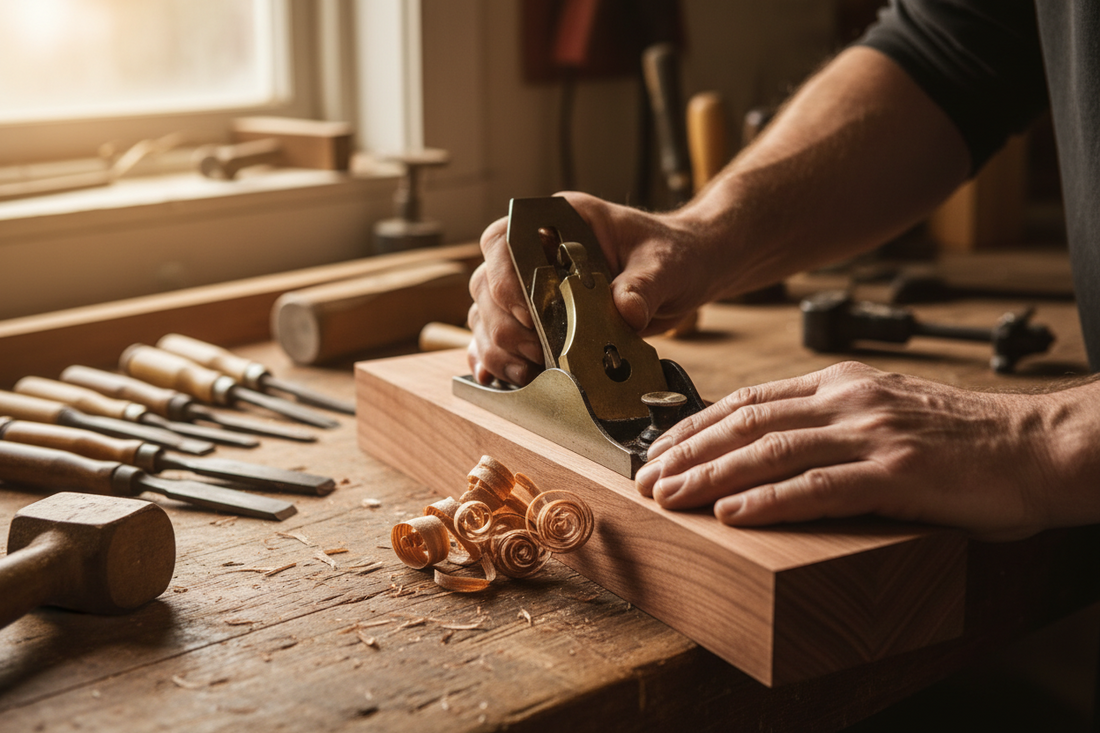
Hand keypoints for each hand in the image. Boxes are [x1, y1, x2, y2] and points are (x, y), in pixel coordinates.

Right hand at [467, 192, 728, 384]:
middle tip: (538, 353)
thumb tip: (626, 311)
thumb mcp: (664, 266)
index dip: (505, 278)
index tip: (529, 313)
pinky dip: (497, 360)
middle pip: (488, 285)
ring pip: (487, 315)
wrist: (687, 271)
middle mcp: (535, 251)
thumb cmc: (674, 255)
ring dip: (500, 349)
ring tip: (530, 373)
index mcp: (559, 222)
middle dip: (505, 326)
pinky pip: (499, 338)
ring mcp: (532, 286)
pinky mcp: (538, 319)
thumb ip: (643, 286)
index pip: (503, 241)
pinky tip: (504, 379)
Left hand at [634, 361, 1075, 539]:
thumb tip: (773, 449)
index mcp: (842, 385)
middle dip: (688, 451)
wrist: (1040, 446)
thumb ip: (834, 423)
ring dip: (712, 476)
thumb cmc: (964, 440)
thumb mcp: (888, 413)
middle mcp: (848, 401)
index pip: (749, 400)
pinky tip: (732, 515)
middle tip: (646, 478)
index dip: (696, 425)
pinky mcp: (897, 475)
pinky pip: (818, 487)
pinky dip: (769, 502)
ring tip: (670, 496)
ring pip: (770, 451)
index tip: (659, 448)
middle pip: (745, 422)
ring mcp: (871, 435)